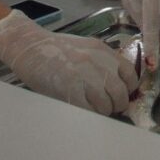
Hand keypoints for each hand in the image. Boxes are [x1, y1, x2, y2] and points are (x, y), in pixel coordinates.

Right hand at [0, 10, 136, 114]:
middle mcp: (98, 62)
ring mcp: (84, 76)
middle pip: (120, 93)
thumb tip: (115, 85)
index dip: (128, 88)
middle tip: (108, 108)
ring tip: (93, 110)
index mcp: (103, 51)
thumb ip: (102, 63)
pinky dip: (88, 114)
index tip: (121, 95)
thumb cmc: (56, 49)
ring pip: (106, 105)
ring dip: (102, 112)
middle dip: (117, 105)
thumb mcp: (85, 49)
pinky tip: (81, 110)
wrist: (29, 45)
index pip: (130, 74)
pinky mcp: (70, 89)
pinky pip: (88, 110)